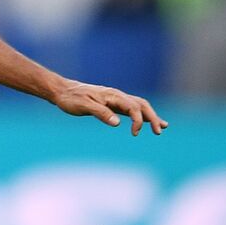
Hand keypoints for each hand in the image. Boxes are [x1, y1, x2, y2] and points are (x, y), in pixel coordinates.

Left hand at [51, 80, 167, 135]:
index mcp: (113, 96)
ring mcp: (116, 99)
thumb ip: (101, 113)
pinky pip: (131, 108)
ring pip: (139, 106)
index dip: (138, 120)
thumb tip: (117, 123)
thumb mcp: (83, 106)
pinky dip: (142, 115)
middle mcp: (118, 96)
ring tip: (162, 127)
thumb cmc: (71, 99)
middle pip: (142, 105)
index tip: (135, 133)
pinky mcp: (112, 104)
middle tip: (159, 132)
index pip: (133, 107)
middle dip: (153, 118)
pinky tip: (147, 121)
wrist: (62, 91)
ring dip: (151, 116)